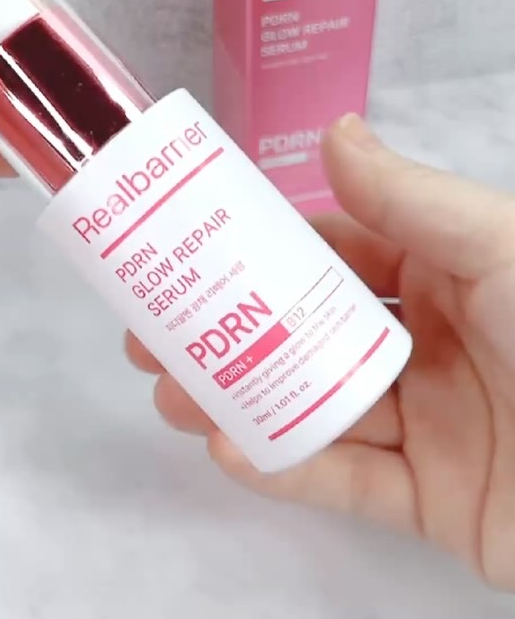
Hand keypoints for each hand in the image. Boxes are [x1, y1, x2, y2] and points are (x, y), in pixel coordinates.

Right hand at [126, 116, 514, 589]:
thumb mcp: (495, 249)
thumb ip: (410, 199)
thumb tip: (334, 131)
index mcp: (444, 275)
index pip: (336, 255)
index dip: (264, 252)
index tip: (195, 251)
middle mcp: (428, 345)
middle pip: (308, 335)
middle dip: (229, 332)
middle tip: (153, 334)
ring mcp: (428, 425)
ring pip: (315, 409)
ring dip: (238, 402)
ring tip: (168, 395)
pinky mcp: (433, 502)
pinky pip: (349, 484)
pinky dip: (288, 470)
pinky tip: (229, 449)